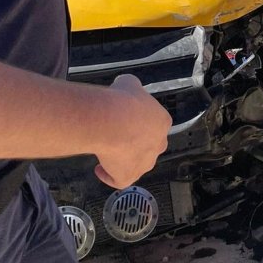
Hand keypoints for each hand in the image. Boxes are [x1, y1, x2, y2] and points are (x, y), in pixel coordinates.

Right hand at [93, 74, 171, 188]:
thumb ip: (131, 87)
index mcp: (162, 121)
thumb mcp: (129, 83)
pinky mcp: (129, 176)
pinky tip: (100, 169)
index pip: (155, 124)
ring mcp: (145, 163)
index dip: (141, 123)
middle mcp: (158, 144)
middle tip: (119, 137)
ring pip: (138, 164)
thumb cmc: (122, 100)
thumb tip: (124, 86)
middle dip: (136, 143)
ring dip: (125, 160)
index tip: (127, 120)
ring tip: (108, 153)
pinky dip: (110, 176)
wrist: (111, 120)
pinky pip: (120, 180)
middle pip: (149, 146)